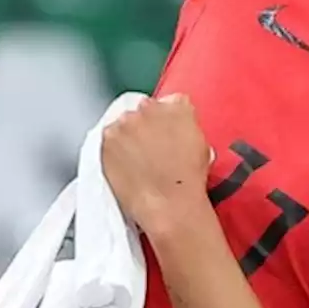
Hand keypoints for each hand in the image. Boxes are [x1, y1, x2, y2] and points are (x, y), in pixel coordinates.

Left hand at [101, 96, 212, 240]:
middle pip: (142, 110)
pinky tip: (124, 165)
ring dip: (126, 137)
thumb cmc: (188, 182)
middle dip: (143, 126)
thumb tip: (178, 122)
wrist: (169, 204)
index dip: (165, 120)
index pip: (168, 103)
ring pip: (122, 124)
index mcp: (177, 108)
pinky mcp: (107, 140)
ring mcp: (126, 123)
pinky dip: (112, 150)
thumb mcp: (201, 146)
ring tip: (135, 161)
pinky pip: (107, 139)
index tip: (163, 132)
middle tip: (149, 149)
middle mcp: (149, 109)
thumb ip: (186, 125)